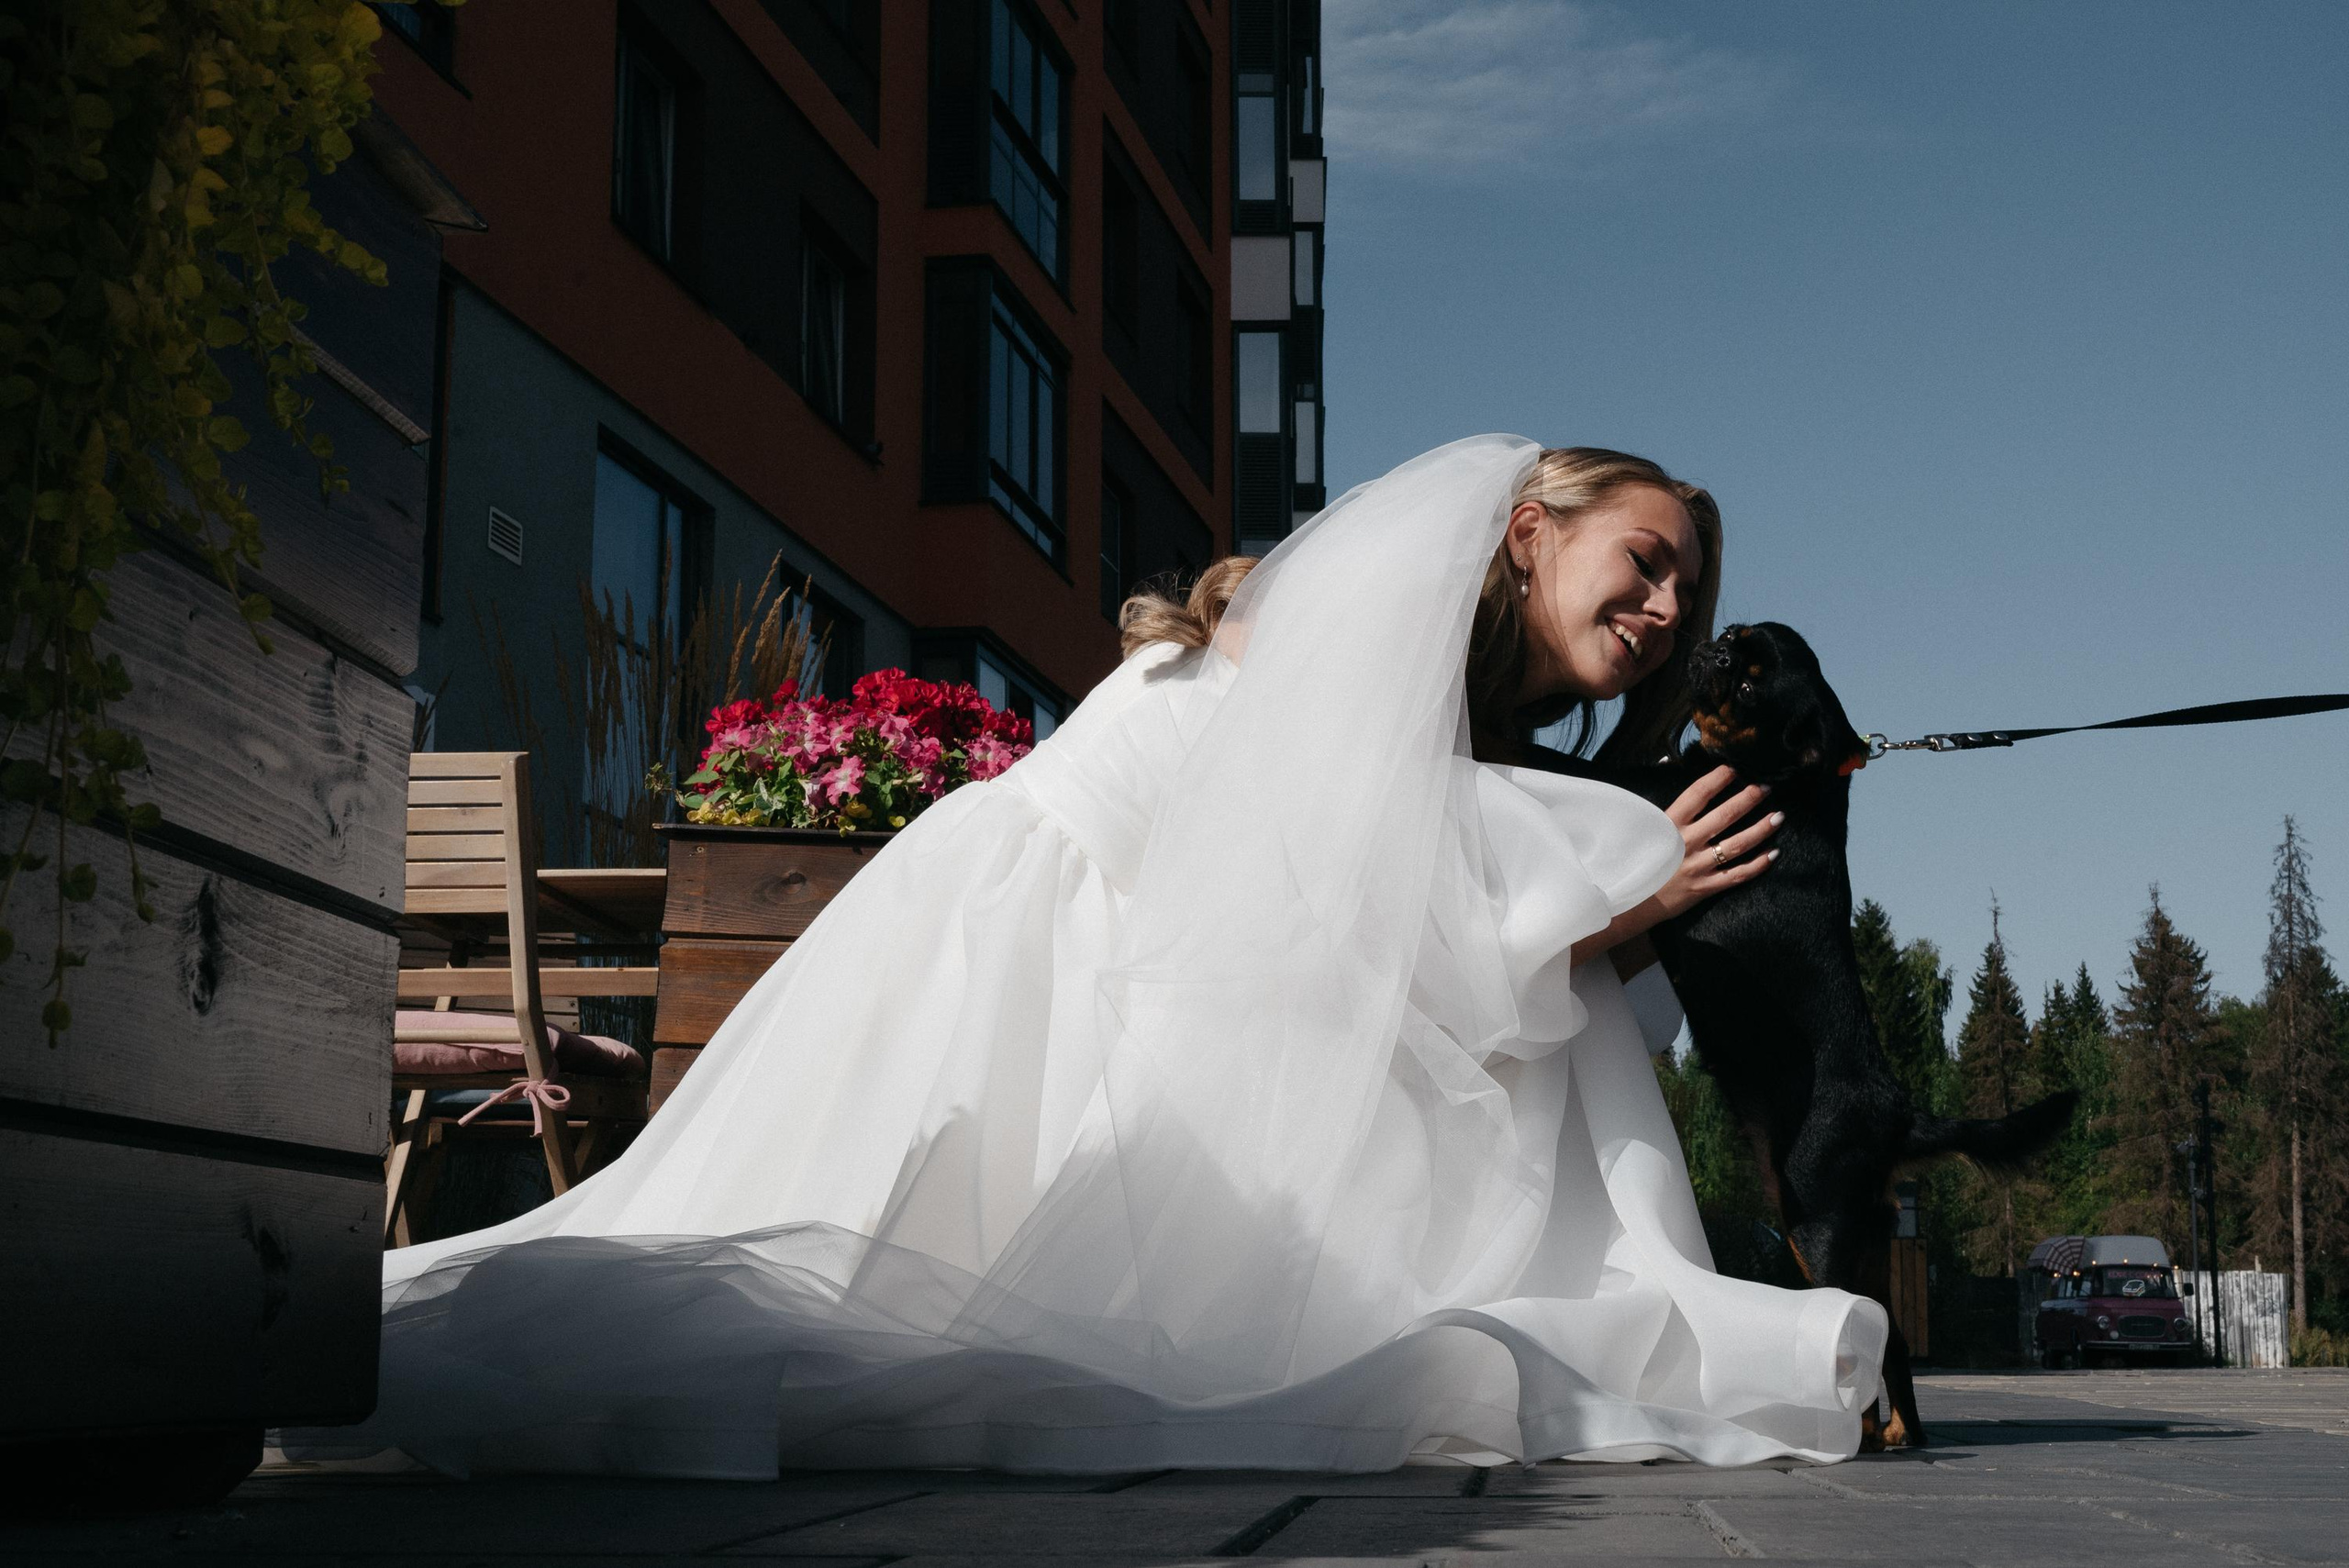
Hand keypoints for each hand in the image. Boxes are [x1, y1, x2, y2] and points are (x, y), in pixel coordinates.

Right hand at [1652, 765, 1780, 918]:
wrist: (1635, 901)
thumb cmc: (1643, 860)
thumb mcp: (1649, 831)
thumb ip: (1670, 813)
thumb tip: (1687, 782)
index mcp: (1669, 825)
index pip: (1697, 794)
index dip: (1718, 779)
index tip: (1733, 768)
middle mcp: (1685, 843)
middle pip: (1724, 816)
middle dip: (1748, 799)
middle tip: (1765, 788)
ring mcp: (1697, 866)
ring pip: (1737, 845)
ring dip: (1761, 829)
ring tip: (1778, 817)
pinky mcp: (1706, 887)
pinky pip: (1738, 875)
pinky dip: (1759, 864)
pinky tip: (1774, 853)